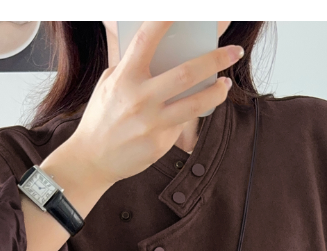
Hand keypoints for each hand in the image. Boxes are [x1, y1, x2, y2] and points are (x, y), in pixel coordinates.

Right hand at [50, 21, 242, 188]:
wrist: (92, 159)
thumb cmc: (102, 116)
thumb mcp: (110, 84)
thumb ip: (132, 66)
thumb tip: (158, 48)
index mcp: (124, 77)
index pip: (147, 39)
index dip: (165, 19)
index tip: (186, 10)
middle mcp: (139, 99)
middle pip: (186, 73)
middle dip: (216, 59)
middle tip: (235, 51)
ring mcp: (150, 124)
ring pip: (194, 104)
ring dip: (217, 92)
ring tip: (226, 84)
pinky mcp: (158, 144)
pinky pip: (181, 124)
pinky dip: (191, 115)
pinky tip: (196, 109)